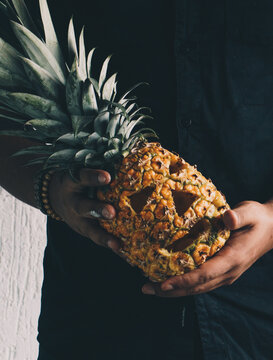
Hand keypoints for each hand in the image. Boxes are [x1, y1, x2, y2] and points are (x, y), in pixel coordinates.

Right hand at [48, 168, 120, 253]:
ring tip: (118, 245)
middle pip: (83, 207)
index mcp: (72, 182)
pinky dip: (109, 245)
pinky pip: (97, 239)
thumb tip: (136, 146)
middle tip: (112, 213)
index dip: (92, 178)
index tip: (107, 177)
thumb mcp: (80, 167)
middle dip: (97, 210)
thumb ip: (100, 161)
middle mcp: (73, 202)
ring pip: (89, 229)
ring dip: (104, 237)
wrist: (55, 196)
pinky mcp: (83, 231)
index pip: (81, 177)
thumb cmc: (78, 178)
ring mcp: (77, 220)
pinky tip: (124, 252)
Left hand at [142, 200, 272, 296]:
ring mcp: (224, 274)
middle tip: (146, 288)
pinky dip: (181, 283)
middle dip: (170, 290)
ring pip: (195, 287)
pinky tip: (166, 279)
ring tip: (149, 287)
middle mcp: (227, 272)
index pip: (204, 275)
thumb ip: (239, 215)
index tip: (163, 284)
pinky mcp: (220, 271)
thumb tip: (227, 218)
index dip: (183, 281)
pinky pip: (198, 281)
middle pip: (195, 287)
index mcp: (232, 260)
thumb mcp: (251, 213)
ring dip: (173, 290)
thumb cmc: (258, 219)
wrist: (271, 229)